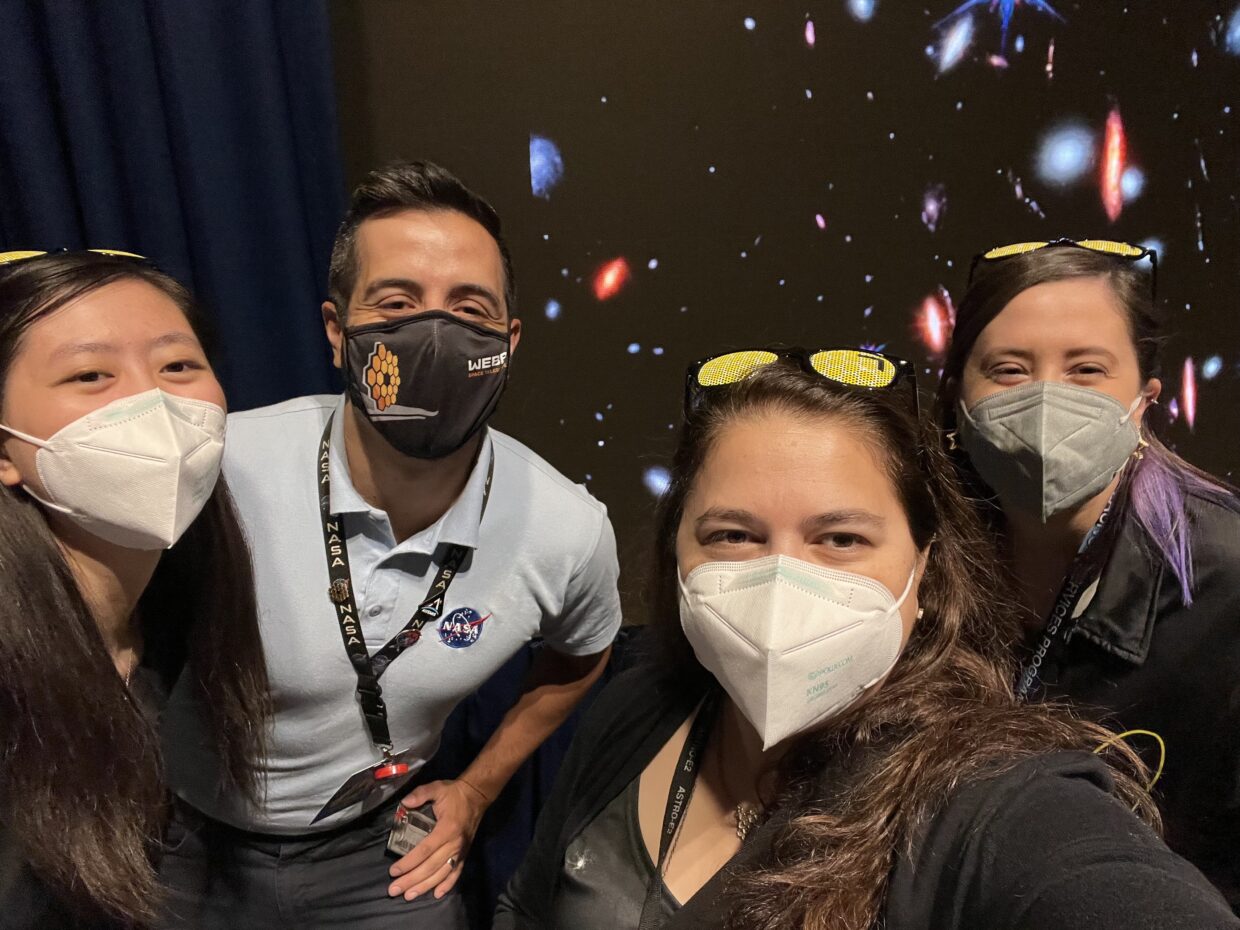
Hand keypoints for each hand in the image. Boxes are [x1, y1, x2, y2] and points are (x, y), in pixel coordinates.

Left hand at [387, 778, 488, 900]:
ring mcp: (461, 851)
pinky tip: (436, 894)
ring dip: (425, 886)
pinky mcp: (465, 854)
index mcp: (446, 828)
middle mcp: (454, 843)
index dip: (408, 862)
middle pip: (431, 867)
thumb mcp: (437, 787)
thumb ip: (421, 794)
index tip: (393, 871)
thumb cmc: (454, 793)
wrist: (477, 796)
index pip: (424, 850)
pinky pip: (456, 873)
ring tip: (408, 896)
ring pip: (441, 873)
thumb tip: (405, 802)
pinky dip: (447, 885)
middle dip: (411, 880)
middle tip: (394, 890)